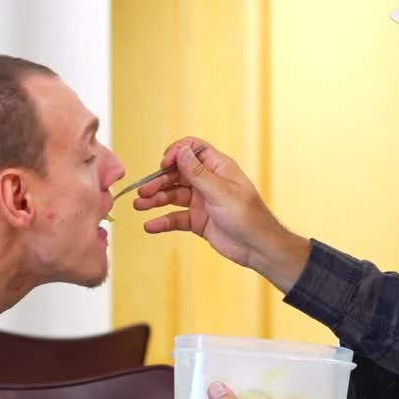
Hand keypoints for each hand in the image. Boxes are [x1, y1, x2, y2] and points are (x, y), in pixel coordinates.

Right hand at [133, 138, 310, 292]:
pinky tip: (150, 226)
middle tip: (144, 192)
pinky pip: (176, 218)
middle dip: (159, 181)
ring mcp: (202, 201)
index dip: (176, 153)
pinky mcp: (198, 221)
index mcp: (218, 168)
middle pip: (177, 174)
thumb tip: (180, 151)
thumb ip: (198, 173)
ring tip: (140, 206)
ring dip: (156, 200)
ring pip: (173, 196)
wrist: (258, 248)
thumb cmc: (248, 217)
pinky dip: (162, 221)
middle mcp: (208, 182)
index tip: (164, 165)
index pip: (192, 150)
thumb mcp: (221, 192)